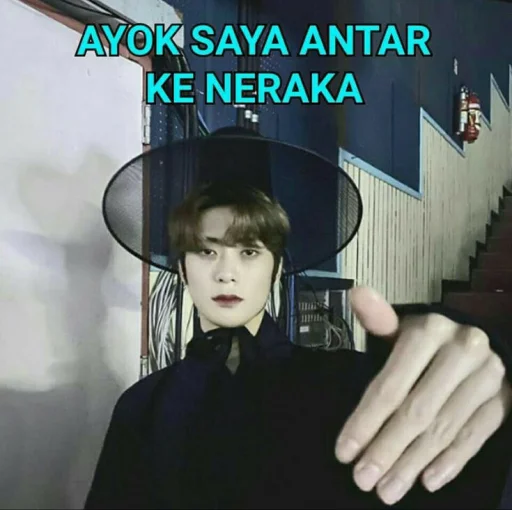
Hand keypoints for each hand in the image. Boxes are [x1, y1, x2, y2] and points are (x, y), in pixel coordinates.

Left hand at [334, 286, 511, 504]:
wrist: (473, 343)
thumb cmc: (426, 340)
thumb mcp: (401, 327)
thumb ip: (378, 319)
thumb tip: (357, 293)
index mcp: (430, 331)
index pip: (390, 385)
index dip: (364, 422)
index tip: (344, 452)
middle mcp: (462, 351)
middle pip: (417, 411)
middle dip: (387, 450)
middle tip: (363, 480)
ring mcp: (488, 377)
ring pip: (444, 428)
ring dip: (413, 463)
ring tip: (387, 490)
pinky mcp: (503, 399)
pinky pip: (477, 435)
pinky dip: (452, 461)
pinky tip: (427, 480)